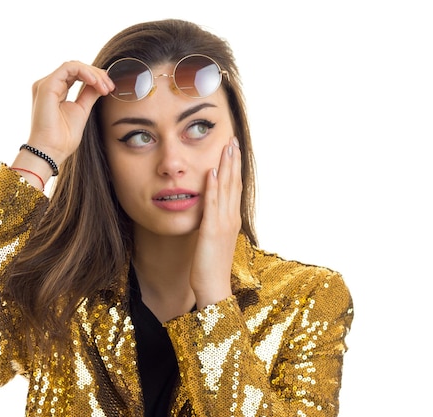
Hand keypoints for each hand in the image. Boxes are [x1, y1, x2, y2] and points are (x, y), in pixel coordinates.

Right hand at [27, 61, 113, 165]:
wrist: (50, 151)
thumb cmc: (62, 138)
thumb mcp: (82, 110)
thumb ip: (89, 95)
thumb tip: (100, 84)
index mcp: (55, 91)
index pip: (77, 75)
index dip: (95, 78)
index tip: (109, 89)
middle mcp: (49, 85)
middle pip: (77, 69)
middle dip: (97, 75)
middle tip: (110, 87)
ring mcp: (46, 84)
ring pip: (74, 66)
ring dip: (94, 74)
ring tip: (105, 87)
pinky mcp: (47, 85)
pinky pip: (69, 68)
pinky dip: (85, 72)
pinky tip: (96, 82)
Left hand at [191, 137, 241, 308]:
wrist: (213, 287)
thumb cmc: (211, 266)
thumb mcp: (214, 239)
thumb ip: (214, 223)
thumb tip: (211, 211)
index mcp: (232, 219)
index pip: (235, 187)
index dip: (234, 167)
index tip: (233, 150)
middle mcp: (231, 218)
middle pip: (234, 183)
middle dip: (233, 161)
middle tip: (233, 140)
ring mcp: (223, 223)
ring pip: (226, 189)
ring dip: (226, 167)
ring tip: (226, 147)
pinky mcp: (212, 230)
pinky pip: (212, 205)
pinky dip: (213, 187)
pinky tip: (212, 172)